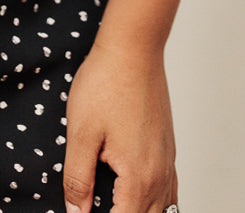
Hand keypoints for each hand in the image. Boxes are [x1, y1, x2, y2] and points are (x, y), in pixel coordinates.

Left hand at [62, 38, 176, 212]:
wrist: (133, 48)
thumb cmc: (106, 83)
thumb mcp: (81, 133)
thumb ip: (78, 179)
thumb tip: (75, 212)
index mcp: (138, 176)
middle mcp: (159, 174)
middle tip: (94, 206)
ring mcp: (167, 160)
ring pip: (162, 208)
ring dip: (140, 211)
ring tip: (114, 202)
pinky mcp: (167, 147)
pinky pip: (169, 190)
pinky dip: (155, 202)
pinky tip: (139, 196)